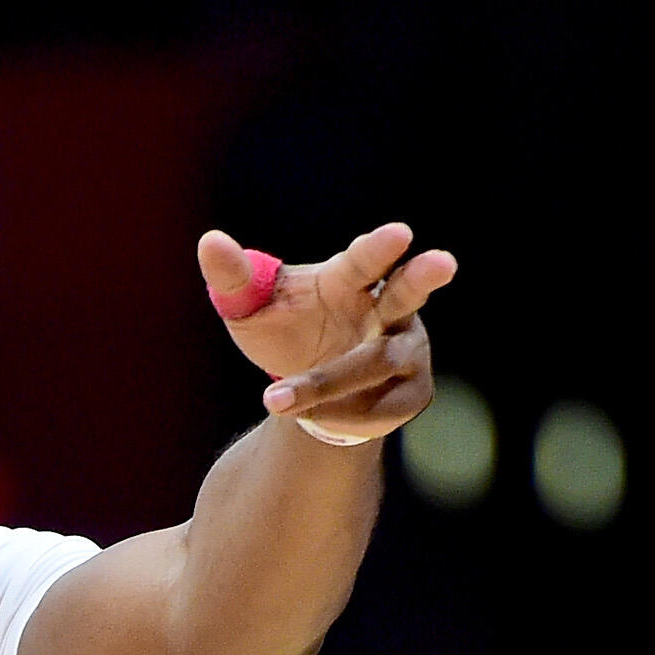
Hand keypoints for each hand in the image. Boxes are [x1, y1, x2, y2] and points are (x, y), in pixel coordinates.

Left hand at [197, 221, 458, 443]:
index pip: (367, 260)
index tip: (400, 233)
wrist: (306, 393)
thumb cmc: (283, 332)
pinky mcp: (412, 392)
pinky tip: (314, 421)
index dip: (382, 248)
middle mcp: (388, 310)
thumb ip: (233, 278)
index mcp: (349, 279)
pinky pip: (382, 407)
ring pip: (379, 364)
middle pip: (409, 292)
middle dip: (424, 276)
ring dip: (329, 383)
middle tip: (445, 261)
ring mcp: (406, 351)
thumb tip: (209, 242)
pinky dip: (342, 415)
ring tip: (273, 400)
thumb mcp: (250, 309)